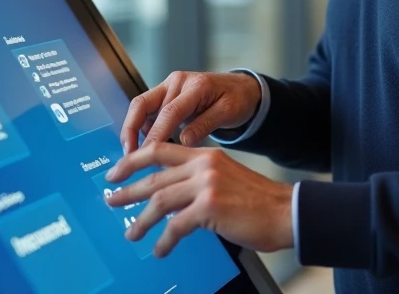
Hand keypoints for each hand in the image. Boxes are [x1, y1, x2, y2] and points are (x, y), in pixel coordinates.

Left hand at [104, 143, 292, 257]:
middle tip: (112, 200)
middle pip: (154, 176)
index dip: (133, 160)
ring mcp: (206, 185)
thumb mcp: (226, 178)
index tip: (117, 171)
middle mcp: (204, 165)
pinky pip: (175, 226)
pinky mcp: (209, 207)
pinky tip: (160, 249)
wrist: (286, 211)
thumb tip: (171, 196)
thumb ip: (199, 180)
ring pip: (160, 201)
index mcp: (206, 155)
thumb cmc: (259, 202)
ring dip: (141, 220)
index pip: (161, 150)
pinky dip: (164, 240)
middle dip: (128, 190)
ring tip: (131, 233)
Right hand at [120, 71, 261, 153]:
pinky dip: (142, 127)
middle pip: (144, 105)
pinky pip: (147, 110)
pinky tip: (145, 146)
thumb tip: (183, 141)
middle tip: (129, 156)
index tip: (146, 155)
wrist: (240, 88)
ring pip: (141, 106)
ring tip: (133, 155)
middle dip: (131, 130)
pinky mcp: (165, 94)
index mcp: (195, 85)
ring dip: (133, 129)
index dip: (155, 135)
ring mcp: (169, 86)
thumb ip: (205, 124)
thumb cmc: (237, 99)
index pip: (169, 112)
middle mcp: (177, 82)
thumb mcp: (228, 112)